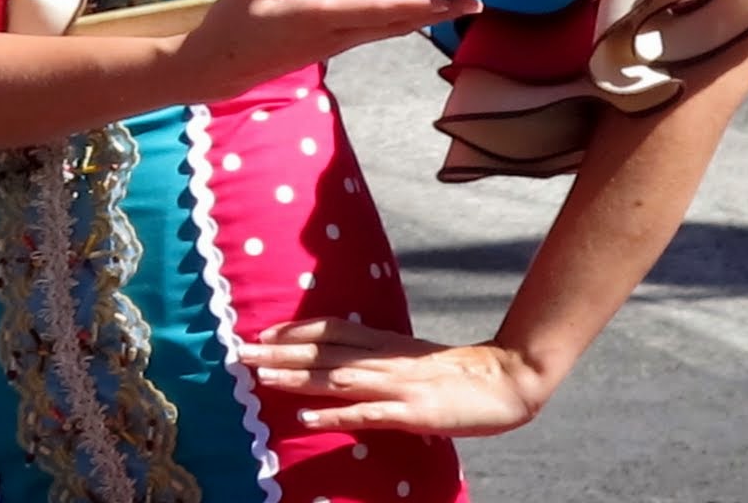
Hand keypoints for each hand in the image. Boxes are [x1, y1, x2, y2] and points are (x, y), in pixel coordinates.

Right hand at [165, 0, 456, 102]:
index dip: (420, 3)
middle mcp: (334, 36)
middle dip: (434, 13)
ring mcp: (330, 46)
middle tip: (474, 3)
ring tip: (448, 3)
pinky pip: (366, 32)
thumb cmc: (232, 21)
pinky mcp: (323, 48)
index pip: (381, 10)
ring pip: (383, 30)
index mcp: (319, 17)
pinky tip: (404, 11)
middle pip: (394, 24)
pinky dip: (392, 19)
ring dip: (417, 16)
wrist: (213, 68)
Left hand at [241, 320, 550, 437]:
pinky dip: (334, 415)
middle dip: (280, 351)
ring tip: (261, 378)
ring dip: (296, 378)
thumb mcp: (414, 357)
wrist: (507, 379)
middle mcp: (385, 357)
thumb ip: (383, 355)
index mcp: (386, 342)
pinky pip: (366, 413)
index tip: (261, 332)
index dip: (295, 330)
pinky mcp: (411, 411)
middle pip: (323, 351)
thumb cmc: (460, 372)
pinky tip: (306, 419)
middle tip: (240, 351)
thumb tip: (348, 361)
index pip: (331, 329)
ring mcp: (397, 383)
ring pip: (337, 377)